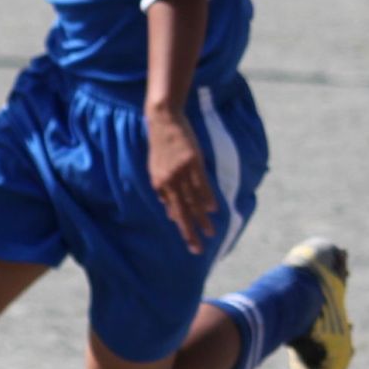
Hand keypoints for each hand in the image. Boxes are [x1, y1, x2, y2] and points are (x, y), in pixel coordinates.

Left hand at [147, 107, 215, 254]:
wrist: (163, 119)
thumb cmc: (161, 144)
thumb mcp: (155, 168)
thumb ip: (161, 189)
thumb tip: (167, 209)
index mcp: (159, 183)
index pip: (172, 210)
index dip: (181, 227)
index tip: (189, 241)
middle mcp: (169, 181)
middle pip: (182, 211)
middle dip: (190, 232)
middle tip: (197, 249)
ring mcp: (181, 172)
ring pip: (193, 201)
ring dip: (202, 219)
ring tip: (210, 233)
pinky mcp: (193, 162)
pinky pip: (202, 184)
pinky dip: (207, 198)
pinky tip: (213, 209)